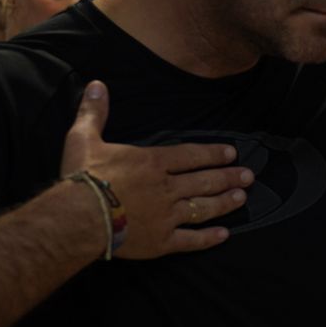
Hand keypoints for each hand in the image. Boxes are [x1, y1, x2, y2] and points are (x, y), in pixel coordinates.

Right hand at [60, 81, 251, 258]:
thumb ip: (94, 113)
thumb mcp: (83, 139)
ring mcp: (167, 216)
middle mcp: (167, 187)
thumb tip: (96, 85)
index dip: (213, 154)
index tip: (231, 154)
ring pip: (203, 208)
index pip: (191, 156)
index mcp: (152, 163)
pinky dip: (208, 238)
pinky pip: (191, 241)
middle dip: (228, 177)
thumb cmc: (82, 178)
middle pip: (204, 181)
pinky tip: (223, 235)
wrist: (77, 218)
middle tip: (248, 176)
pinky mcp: (161, 241)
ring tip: (242, 198)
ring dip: (225, 202)